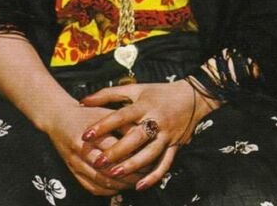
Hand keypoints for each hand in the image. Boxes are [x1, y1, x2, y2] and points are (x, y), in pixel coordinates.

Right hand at [40, 103, 145, 195]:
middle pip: (108, 169)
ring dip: (120, 184)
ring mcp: (75, 163)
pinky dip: (107, 189)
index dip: (133, 156)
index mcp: (90, 134)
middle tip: (145, 174)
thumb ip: (125, 125)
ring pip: (101, 181)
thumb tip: (146, 134)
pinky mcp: (72, 171)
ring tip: (135, 182)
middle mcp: (81, 151)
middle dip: (129, 175)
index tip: (148, 158)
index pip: (115, 150)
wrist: (58, 117)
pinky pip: (91, 187)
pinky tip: (119, 186)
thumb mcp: (106, 113)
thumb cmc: (85, 113)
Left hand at [79, 80, 213, 190]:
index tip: (86, 135)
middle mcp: (155, 120)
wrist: (193, 97)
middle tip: (98, 162)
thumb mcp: (135, 90)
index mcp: (144, 105)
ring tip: (114, 174)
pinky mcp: (175, 146)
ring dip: (132, 165)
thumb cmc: (159, 93)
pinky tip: (139, 186)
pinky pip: (165, 163)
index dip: (104, 125)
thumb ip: (108, 94)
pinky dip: (153, 176)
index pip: (121, 116)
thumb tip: (83, 100)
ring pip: (149, 153)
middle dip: (116, 151)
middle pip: (135, 138)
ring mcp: (166, 135)